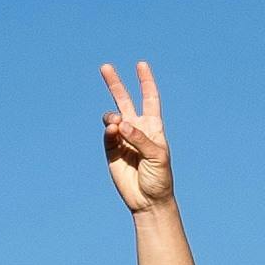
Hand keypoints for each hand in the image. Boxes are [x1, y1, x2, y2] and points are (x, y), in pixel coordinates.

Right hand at [96, 62, 173, 216]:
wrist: (148, 200)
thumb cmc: (160, 177)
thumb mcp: (157, 156)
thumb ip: (140, 138)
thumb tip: (121, 124)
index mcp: (153, 127)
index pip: (149, 99)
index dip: (146, 82)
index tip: (141, 64)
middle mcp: (137, 129)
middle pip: (124, 100)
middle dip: (115, 84)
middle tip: (105, 67)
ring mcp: (122, 139)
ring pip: (112, 117)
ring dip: (112, 116)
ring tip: (115, 123)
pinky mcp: (111, 150)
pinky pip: (107, 134)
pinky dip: (109, 130)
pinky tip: (113, 130)